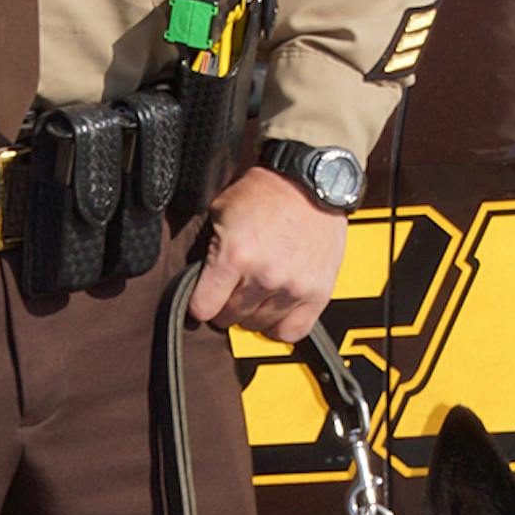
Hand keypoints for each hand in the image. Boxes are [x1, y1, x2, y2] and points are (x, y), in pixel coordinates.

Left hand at [187, 163, 347, 345]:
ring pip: (258, 325)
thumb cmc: (267, 192)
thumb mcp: (221, 212)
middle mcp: (264, 276)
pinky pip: (292, 331)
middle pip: (229, 318)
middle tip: (232, 288)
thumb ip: (208, 250)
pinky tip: (275, 309)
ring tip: (255, 291)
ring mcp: (293, 287)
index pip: (203, 308)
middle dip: (225, 305)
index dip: (199, 303)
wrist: (311, 182)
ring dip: (252, 313)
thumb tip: (196, 281)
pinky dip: (280, 325)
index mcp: (235, 256)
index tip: (203, 298)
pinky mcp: (318, 293)